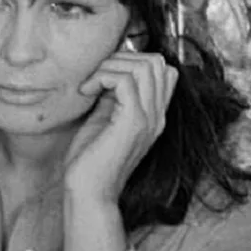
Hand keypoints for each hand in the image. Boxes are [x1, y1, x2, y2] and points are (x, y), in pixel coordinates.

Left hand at [63, 48, 178, 205]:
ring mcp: (148, 119)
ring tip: (90, 83)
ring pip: (144, 66)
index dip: (132, 60)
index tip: (104, 74)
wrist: (88, 193)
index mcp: (152, 115)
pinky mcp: (133, 123)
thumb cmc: (89, 161)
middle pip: (156, 62)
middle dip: (121, 58)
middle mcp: (157, 116)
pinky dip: (103, 76)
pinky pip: (126, 80)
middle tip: (96, 75)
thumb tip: (106, 72)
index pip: (163, 70)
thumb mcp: (102, 120)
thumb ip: (110, 97)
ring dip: (111, 66)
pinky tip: (87, 91)